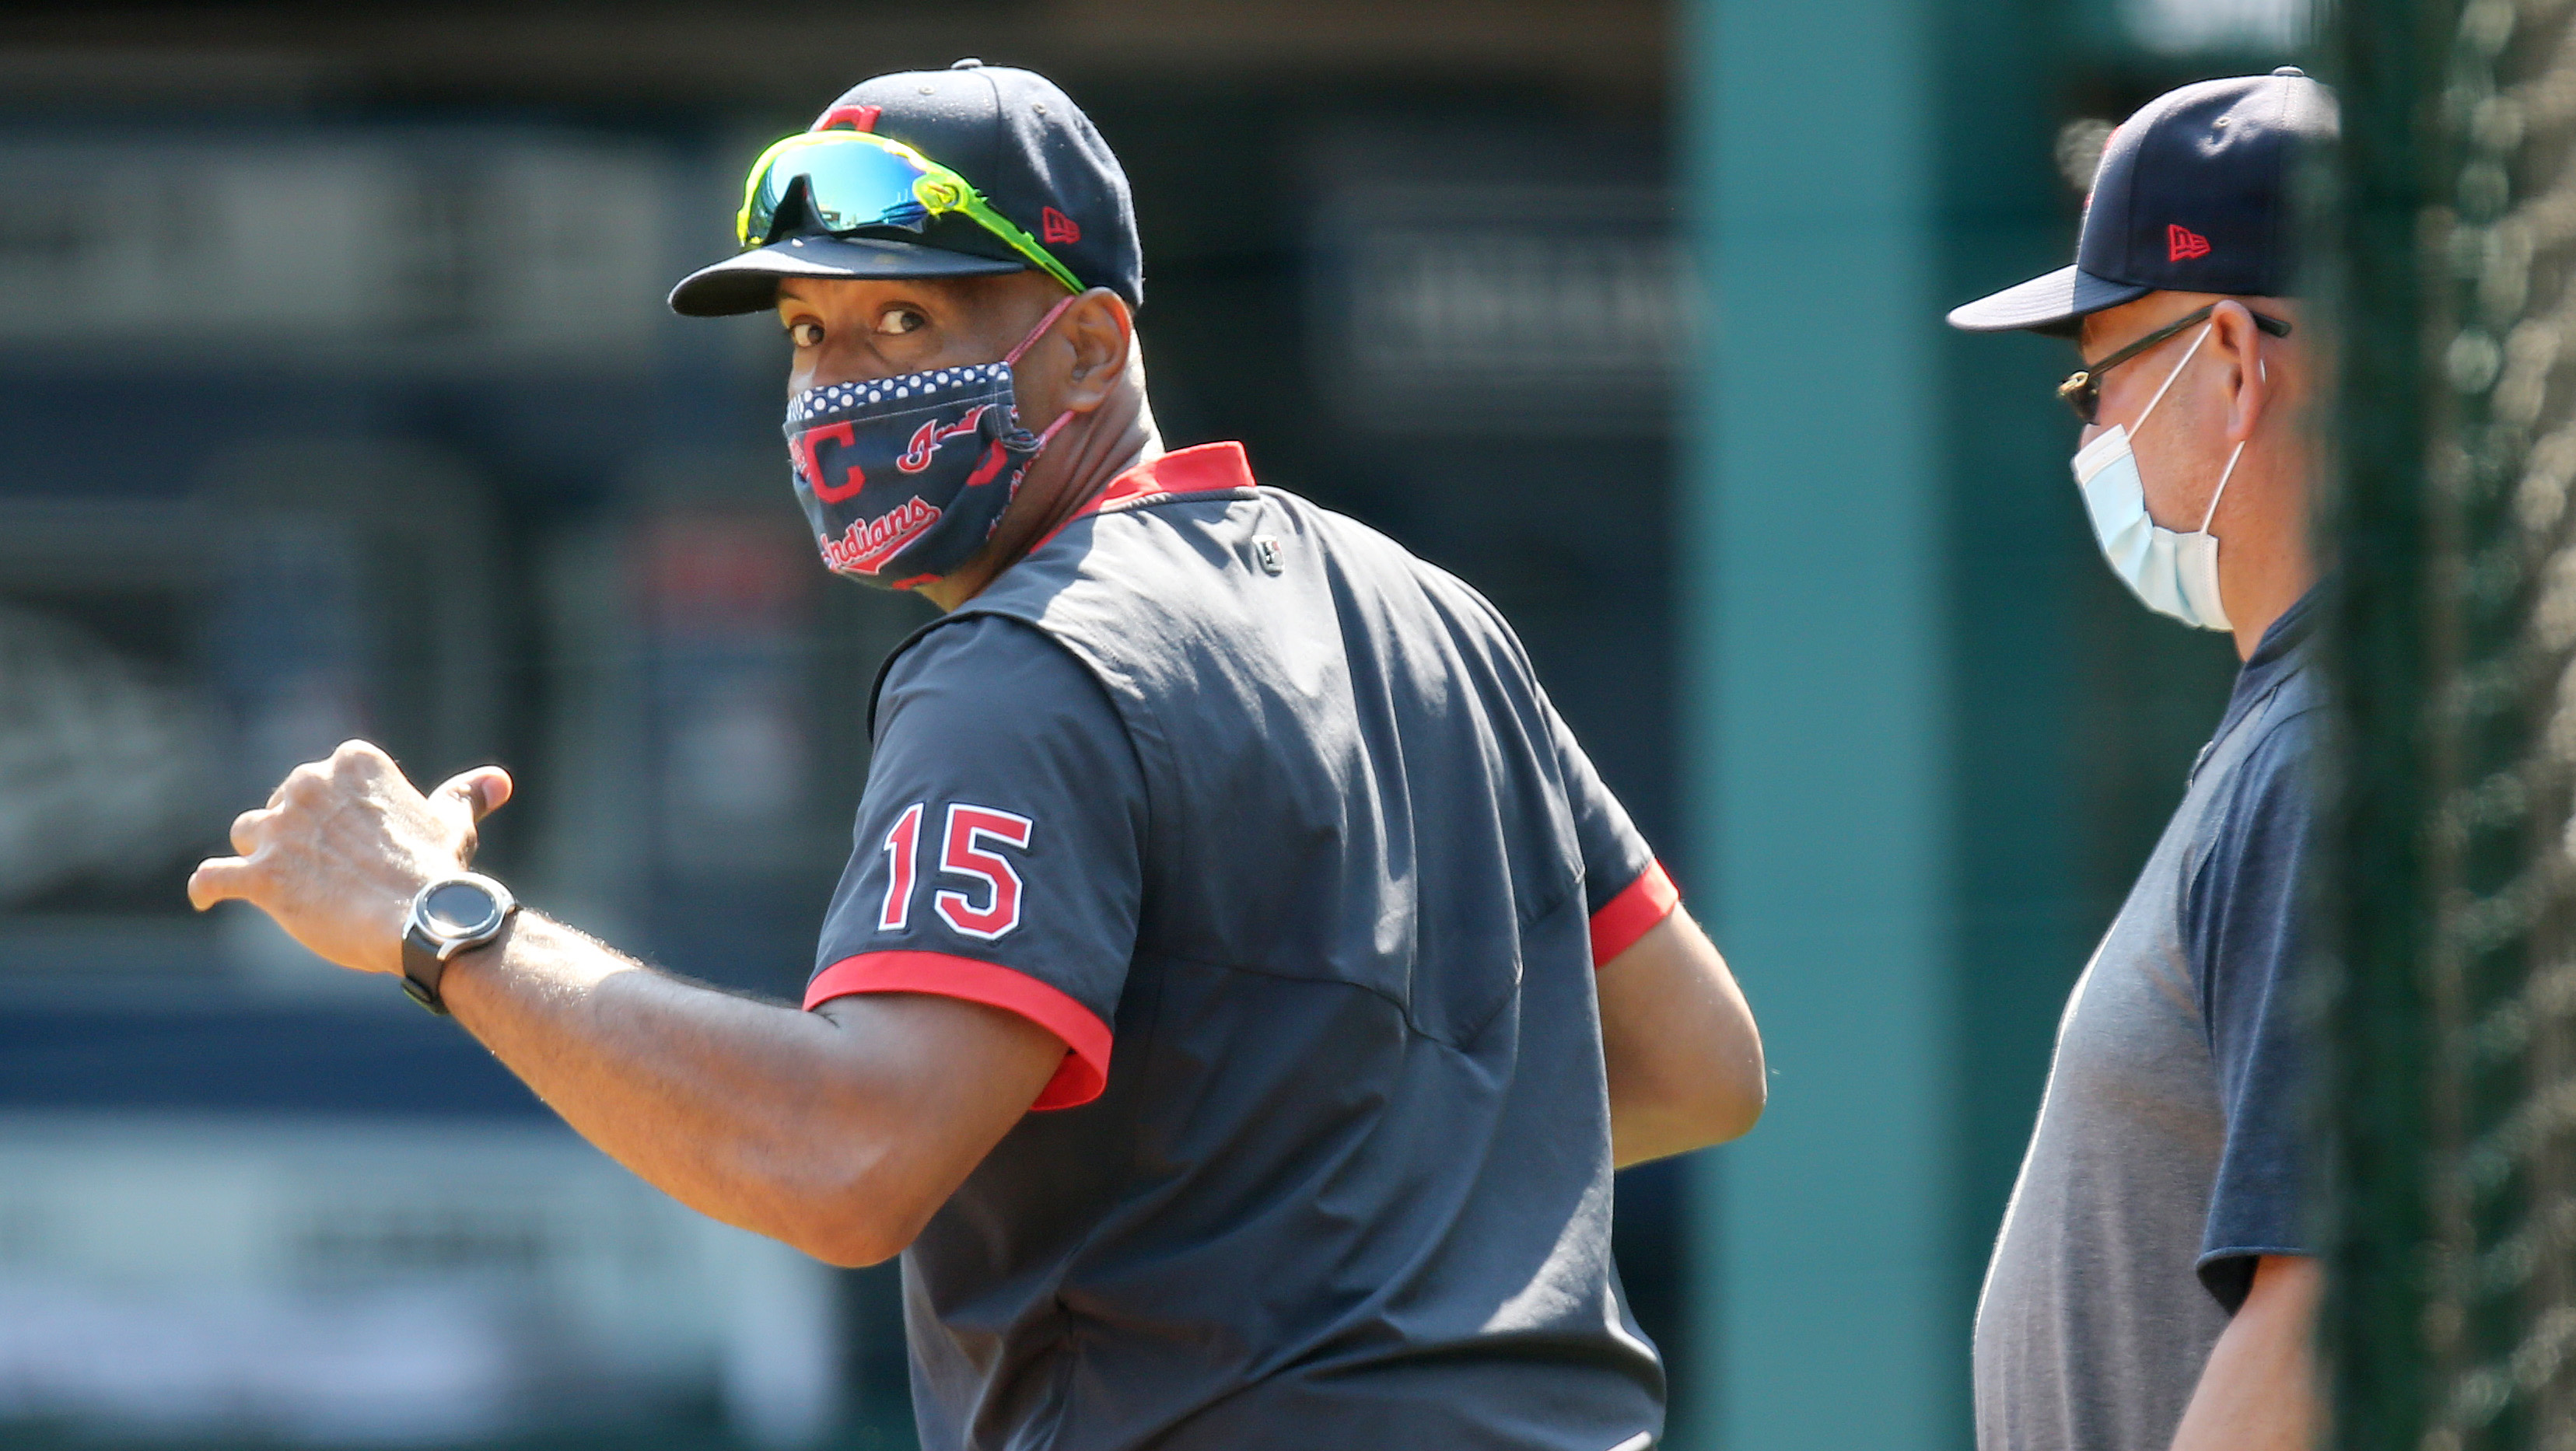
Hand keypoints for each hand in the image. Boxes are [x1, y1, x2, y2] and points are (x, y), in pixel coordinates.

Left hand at [188, 741, 513, 977]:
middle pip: (282, 803)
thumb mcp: (452, 824)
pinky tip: (207, 897)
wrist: (427, 919)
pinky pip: (212, 877)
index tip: (356, 837)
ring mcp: (280, 830)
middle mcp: (308, 783)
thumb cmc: (440, 870)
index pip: (323, 778)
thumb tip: (500, 781)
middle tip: (330, 867)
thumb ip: (464, 796)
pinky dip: (207, 888)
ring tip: (286, 881)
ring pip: (248, 832)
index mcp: (352, 762)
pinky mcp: (261, 875)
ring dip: (260, 853)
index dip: (335, 810)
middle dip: (296, 831)